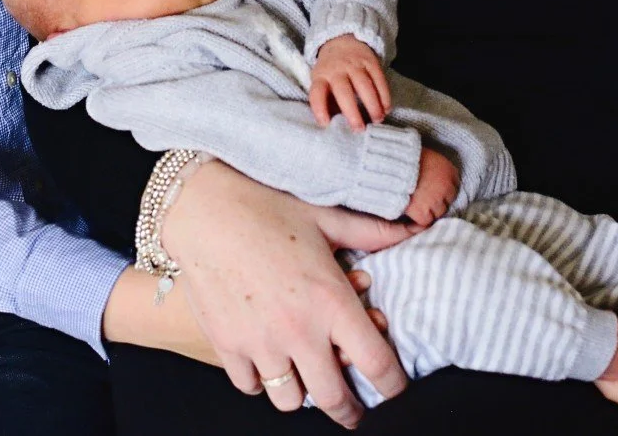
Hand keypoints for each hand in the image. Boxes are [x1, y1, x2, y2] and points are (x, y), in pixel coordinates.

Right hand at [160, 159, 411, 426]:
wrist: (203, 209)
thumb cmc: (267, 207)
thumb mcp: (326, 217)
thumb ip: (372, 232)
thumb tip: (414, 227)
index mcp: (331, 301)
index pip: (377, 363)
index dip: (392, 383)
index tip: (393, 386)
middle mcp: (299, 331)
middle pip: (334, 398)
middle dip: (349, 410)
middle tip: (352, 410)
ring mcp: (260, 343)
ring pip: (289, 400)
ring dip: (302, 394)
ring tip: (306, 380)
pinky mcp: (227, 346)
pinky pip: (250, 385)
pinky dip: (261, 381)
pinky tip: (268, 362)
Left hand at [310, 35, 391, 129]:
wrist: (341, 40)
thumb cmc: (330, 71)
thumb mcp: (321, 82)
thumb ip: (326, 100)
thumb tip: (334, 124)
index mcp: (320, 77)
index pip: (317, 93)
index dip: (319, 109)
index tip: (326, 124)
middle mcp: (336, 70)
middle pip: (343, 91)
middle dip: (352, 112)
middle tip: (359, 129)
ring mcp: (354, 64)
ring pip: (364, 85)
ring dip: (373, 104)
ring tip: (377, 119)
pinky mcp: (370, 61)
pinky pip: (379, 79)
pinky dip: (384, 95)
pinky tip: (386, 108)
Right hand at [403, 146, 458, 228]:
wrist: (392, 166)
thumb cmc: (407, 157)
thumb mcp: (427, 156)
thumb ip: (435, 167)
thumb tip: (433, 172)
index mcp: (449, 171)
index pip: (454, 186)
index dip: (444, 190)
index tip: (436, 191)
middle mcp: (446, 188)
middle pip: (448, 201)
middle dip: (438, 201)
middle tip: (426, 200)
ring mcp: (435, 201)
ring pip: (438, 213)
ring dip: (430, 211)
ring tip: (419, 206)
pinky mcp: (423, 212)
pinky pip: (426, 221)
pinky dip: (419, 219)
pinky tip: (412, 213)